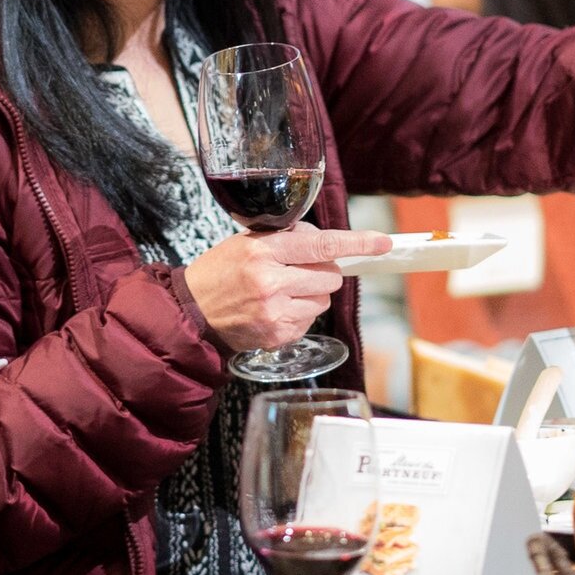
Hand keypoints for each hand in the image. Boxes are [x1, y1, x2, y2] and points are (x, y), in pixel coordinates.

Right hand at [184, 224, 389, 351]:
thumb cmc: (220, 272)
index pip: (322, 244)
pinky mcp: (278, 335)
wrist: (192, 312)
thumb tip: (326, 241)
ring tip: (280, 292)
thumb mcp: (247, 242)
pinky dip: (299, 314)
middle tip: (295, 272)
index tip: (382, 243)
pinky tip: (274, 310)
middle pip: (330, 276)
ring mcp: (276, 312)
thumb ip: (287, 239)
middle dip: (321, 272)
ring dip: (310, 295)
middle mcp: (272, 282)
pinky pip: (310, 321)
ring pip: (324, 300)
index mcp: (264, 251)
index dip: (357, 243)